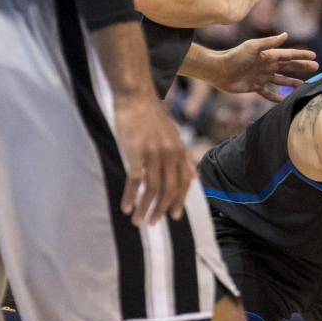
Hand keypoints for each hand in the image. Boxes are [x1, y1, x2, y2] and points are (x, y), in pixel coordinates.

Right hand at [114, 94, 194, 225]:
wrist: (136, 97)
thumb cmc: (152, 116)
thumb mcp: (175, 136)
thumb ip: (184, 158)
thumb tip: (194, 177)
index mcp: (180, 152)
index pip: (183, 184)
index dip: (179, 202)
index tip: (174, 216)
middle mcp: (170, 156)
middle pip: (169, 190)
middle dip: (162, 210)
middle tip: (153, 223)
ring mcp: (154, 155)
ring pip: (153, 190)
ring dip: (145, 208)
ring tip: (138, 221)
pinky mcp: (136, 153)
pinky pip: (135, 181)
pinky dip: (131, 196)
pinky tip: (126, 207)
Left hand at [215, 33, 318, 102]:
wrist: (218, 70)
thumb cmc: (234, 56)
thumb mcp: (252, 46)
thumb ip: (269, 42)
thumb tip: (285, 35)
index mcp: (268, 55)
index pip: (288, 55)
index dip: (301, 55)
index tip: (314, 56)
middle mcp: (266, 66)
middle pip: (288, 67)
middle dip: (301, 67)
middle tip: (315, 68)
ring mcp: (261, 77)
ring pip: (281, 80)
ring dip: (292, 81)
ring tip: (304, 84)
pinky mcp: (255, 87)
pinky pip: (268, 93)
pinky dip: (276, 97)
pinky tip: (283, 100)